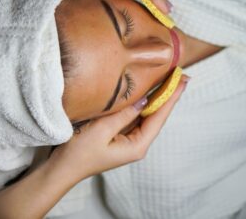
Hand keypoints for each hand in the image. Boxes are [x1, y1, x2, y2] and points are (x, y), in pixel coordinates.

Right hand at [49, 75, 188, 179]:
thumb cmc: (79, 152)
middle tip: (181, 77)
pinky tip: (147, 94)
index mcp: (137, 145)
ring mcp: (128, 140)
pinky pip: (135, 117)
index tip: (183, 80)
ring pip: (147, 116)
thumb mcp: (101, 130)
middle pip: (157, 116)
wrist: (62, 168)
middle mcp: (136, 143)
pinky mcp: (119, 136)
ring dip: (157, 99)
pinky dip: (142, 104)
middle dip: (169, 96)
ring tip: (170, 82)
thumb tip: (143, 100)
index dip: (171, 97)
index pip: (159, 117)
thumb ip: (124, 115)